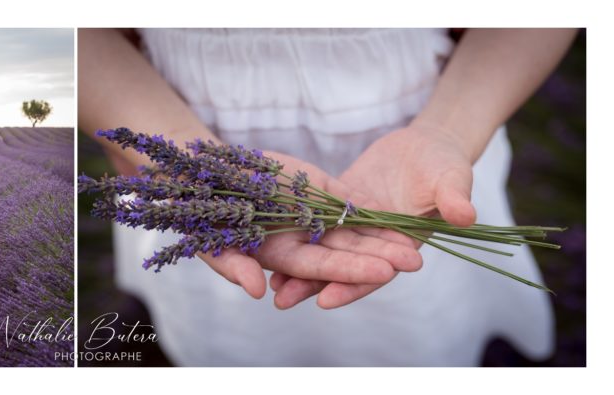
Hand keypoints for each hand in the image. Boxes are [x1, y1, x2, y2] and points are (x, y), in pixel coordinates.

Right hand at [200, 153, 422, 307]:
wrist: (205, 173)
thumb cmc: (202, 213)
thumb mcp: (212, 240)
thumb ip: (233, 266)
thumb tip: (256, 292)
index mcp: (280, 256)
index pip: (321, 268)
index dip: (350, 270)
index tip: (382, 272)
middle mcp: (303, 240)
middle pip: (346, 252)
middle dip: (379, 257)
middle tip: (413, 261)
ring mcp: (314, 215)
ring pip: (355, 230)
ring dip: (384, 238)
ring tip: (416, 244)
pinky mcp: (320, 190)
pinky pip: (351, 203)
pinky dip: (375, 211)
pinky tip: (401, 215)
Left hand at [269, 125, 474, 308]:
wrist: (427, 146)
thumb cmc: (445, 164)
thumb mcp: (451, 178)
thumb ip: (454, 198)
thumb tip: (465, 216)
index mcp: (402, 245)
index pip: (375, 272)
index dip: (352, 285)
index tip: (326, 299)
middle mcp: (374, 243)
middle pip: (340, 268)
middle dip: (311, 285)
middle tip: (281, 301)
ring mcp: (354, 227)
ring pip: (321, 252)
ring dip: (295, 269)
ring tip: (266, 284)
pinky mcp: (338, 208)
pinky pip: (312, 227)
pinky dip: (292, 237)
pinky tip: (262, 247)